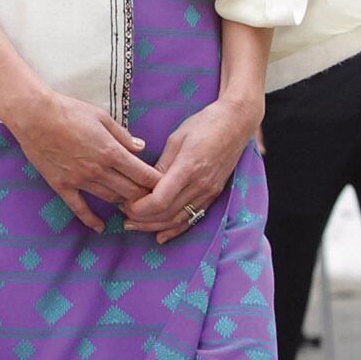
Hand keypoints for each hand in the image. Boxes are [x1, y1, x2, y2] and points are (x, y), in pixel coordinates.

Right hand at [5, 88, 162, 235]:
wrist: (34, 116)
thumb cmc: (69, 111)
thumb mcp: (102, 117)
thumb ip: (123, 135)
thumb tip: (141, 146)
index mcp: (111, 151)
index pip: (143, 174)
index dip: (157, 183)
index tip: (166, 186)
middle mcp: (98, 169)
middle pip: (130, 191)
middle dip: (144, 197)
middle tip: (153, 200)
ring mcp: (80, 180)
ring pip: (109, 199)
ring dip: (123, 205)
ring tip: (132, 208)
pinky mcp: (62, 185)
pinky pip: (79, 207)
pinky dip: (90, 219)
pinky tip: (99, 228)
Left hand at [122, 96, 261, 243]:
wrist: (236, 123)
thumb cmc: (204, 124)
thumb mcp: (176, 139)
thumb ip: (161, 165)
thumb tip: (144, 183)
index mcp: (188, 167)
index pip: (160, 200)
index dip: (140, 208)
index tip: (125, 204)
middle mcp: (200, 184)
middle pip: (167, 213)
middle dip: (142, 219)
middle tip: (124, 216)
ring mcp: (209, 191)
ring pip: (178, 219)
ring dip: (155, 226)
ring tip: (135, 225)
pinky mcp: (213, 194)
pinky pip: (193, 217)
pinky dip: (176, 229)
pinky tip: (160, 236)